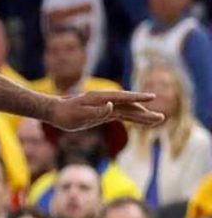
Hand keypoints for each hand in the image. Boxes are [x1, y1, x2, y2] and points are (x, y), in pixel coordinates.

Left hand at [48, 90, 163, 130]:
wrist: (55, 112)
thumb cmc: (66, 113)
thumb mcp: (79, 113)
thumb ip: (96, 111)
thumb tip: (112, 107)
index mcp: (100, 99)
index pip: (123, 98)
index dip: (138, 97)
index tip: (152, 97)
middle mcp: (105, 101)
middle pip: (129, 106)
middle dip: (145, 111)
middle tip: (162, 118)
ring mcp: (105, 107)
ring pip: (127, 111)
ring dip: (142, 115)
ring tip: (158, 119)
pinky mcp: (103, 113)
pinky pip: (122, 115)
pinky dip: (133, 118)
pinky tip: (141, 120)